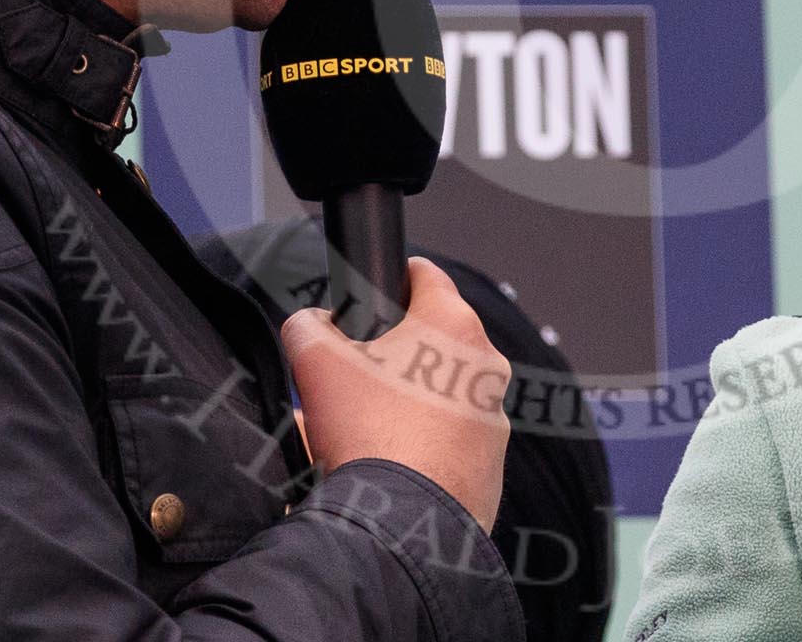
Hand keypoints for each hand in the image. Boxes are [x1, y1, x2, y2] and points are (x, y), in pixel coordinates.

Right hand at [280, 256, 510, 530]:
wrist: (402, 525)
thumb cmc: (367, 432)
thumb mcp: (316, 363)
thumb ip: (308, 325)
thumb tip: (312, 323)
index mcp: (454, 326)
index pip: (426, 276)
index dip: (394, 278)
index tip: (373, 294)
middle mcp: (487, 366)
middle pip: (434, 340)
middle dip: (394, 353)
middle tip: (353, 375)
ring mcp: (494, 417)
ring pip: (443, 393)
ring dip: (409, 401)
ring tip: (362, 428)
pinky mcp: (491, 464)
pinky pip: (452, 441)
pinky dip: (424, 445)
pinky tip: (387, 462)